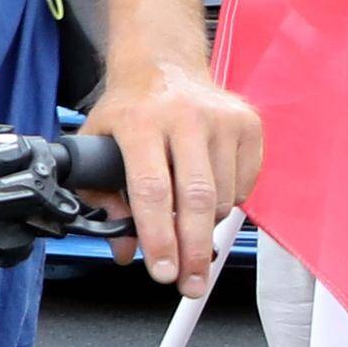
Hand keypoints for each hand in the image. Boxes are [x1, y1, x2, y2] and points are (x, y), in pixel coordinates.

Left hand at [83, 51, 264, 294]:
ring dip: (206, 228)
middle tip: (190, 284)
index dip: (157, 238)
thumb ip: (103, 198)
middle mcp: (184, 118)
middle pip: (195, 198)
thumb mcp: (98, 145)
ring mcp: (221, 119)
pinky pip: (244, 184)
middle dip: (192, 250)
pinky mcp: (249, 124)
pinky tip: (208, 197)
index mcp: (140, 123)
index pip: (151, 191)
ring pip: (222, 197)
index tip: (161, 271)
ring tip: (190, 234)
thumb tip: (122, 250)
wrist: (164, 62)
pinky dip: (227, 203)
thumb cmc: (129, 109)